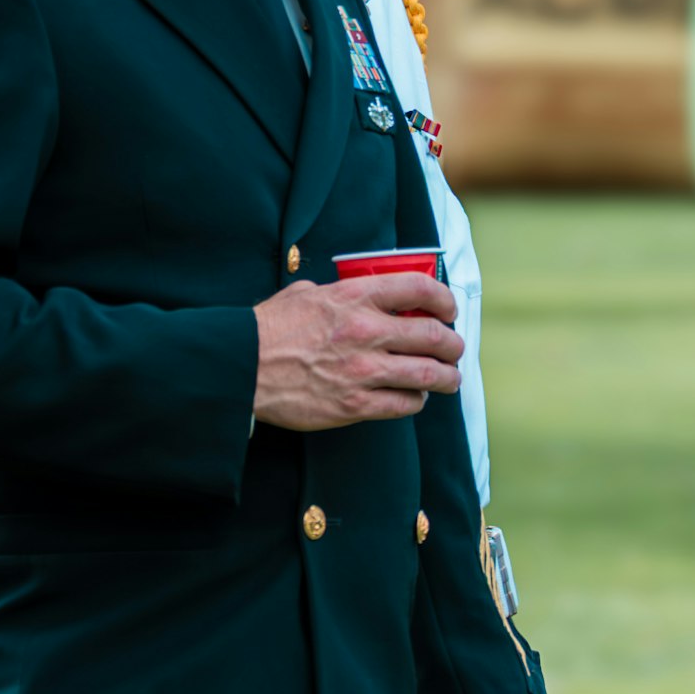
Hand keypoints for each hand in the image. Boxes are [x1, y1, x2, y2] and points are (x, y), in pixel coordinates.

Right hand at [252, 271, 461, 429]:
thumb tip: (360, 295)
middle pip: (434, 336)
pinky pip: (403, 404)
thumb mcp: (305, 294)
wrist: (240, 369)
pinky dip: (415, 401)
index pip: (420, 289)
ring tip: (449, 379)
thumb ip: (338, 293)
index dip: (444, 299)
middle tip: (454, 349)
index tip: (448, 309)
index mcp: (355, 297)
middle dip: (453, 344)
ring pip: (428, 375)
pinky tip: (414, 398)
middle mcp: (366, 331)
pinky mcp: (355, 404)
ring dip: (446, 377)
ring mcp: (363, 370)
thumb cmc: (269, 330)